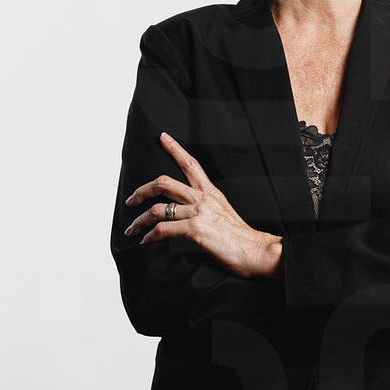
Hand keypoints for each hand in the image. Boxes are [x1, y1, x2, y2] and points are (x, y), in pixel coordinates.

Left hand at [124, 133, 283, 278]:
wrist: (257, 251)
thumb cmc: (242, 238)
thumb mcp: (224, 214)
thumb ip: (207, 210)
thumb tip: (189, 215)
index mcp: (211, 193)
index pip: (191, 165)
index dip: (175, 149)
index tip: (163, 138)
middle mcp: (203, 198)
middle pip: (164, 183)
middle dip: (142, 190)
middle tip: (131, 199)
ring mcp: (198, 212)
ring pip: (157, 209)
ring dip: (139, 220)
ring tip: (132, 229)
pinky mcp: (195, 228)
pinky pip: (163, 229)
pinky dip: (150, 236)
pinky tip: (146, 241)